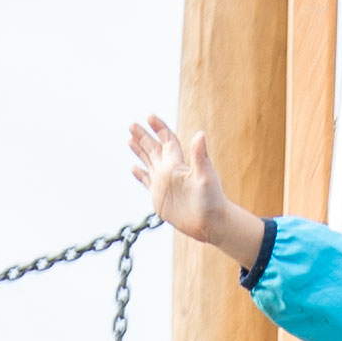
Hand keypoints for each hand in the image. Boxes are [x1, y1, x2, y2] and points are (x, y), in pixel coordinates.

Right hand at [130, 115, 268, 270]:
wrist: (210, 222)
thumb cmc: (211, 199)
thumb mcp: (205, 176)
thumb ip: (200, 155)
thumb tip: (200, 134)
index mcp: (178, 163)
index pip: (167, 140)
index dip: (159, 128)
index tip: (150, 117)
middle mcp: (169, 170)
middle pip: (153, 148)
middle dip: (143, 136)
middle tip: (132, 125)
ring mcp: (163, 183)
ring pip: (148, 161)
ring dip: (139, 150)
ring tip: (130, 139)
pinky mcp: (159, 196)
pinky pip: (146, 181)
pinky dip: (139, 174)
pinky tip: (133, 167)